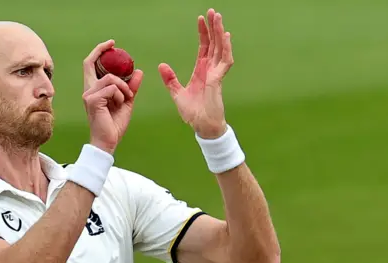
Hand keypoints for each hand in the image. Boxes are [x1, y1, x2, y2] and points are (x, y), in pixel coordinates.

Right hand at [82, 40, 143, 154]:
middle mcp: (88, 89)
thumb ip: (131, 87)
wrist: (109, 141)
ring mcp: (88, 95)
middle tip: (120, 63)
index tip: (112, 43)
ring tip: (126, 99)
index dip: (99, 50)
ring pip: (110, 78)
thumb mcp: (126, 102)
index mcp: (94, 89)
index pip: (90, 64)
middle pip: (96, 66)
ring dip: (123, 87)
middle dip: (110, 62)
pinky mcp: (92, 100)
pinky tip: (120, 104)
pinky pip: (111, 88)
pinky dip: (120, 94)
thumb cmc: (114, 124)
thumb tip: (139, 71)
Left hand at [158, 8, 233, 138]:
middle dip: (213, 27)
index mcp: (201, 71)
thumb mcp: (177, 94)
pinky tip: (225, 36)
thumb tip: (161, 65)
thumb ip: (170, 80)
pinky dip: (226, 48)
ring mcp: (216, 74)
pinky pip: (225, 61)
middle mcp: (210, 70)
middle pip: (214, 44)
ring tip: (217, 18)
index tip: (201, 20)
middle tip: (211, 11)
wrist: (202, 126)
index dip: (203, 33)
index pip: (204, 48)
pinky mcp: (218, 80)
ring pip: (220, 48)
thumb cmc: (193, 113)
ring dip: (219, 33)